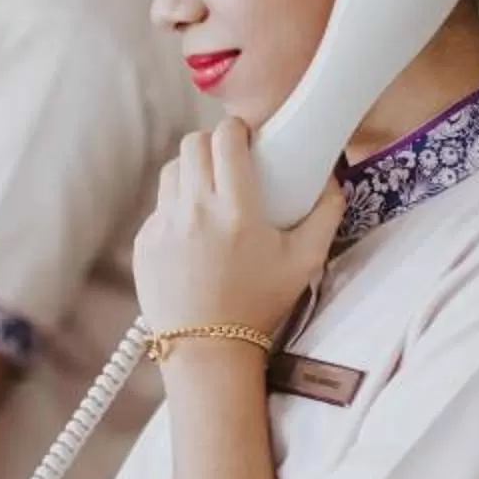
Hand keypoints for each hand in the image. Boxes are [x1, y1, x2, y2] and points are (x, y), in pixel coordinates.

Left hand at [133, 117, 346, 340]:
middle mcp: (194, 211)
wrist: (208, 349)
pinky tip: (194, 227)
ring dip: (190, 170)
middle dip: (211, 143)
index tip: (245, 135)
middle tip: (228, 157)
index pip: (225, 140)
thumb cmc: (260, 305)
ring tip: (209, 187)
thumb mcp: (305, 262)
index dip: (235, 129)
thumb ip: (326, 215)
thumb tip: (333, 180)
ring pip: (170, 172)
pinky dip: (176, 207)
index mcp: (235, 210)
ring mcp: (163, 226)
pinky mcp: (145, 243)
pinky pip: (159, 208)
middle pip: (191, 145)